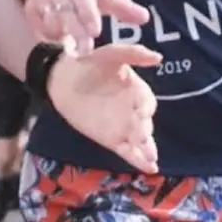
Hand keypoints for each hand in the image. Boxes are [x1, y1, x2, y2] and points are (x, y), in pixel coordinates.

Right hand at [26, 0, 148, 52]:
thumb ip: (123, 6)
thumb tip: (144, 18)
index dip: (86, 11)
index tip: (96, 32)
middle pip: (62, 3)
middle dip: (74, 28)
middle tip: (86, 51)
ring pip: (46, 14)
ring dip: (59, 34)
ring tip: (72, 51)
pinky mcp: (30, 5)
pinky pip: (35, 23)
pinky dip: (46, 36)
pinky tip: (58, 47)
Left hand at [47, 43, 162, 172]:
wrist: (64, 79)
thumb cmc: (90, 63)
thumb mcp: (111, 53)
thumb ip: (133, 53)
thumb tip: (158, 57)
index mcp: (138, 91)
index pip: (147, 102)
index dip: (145, 106)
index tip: (142, 111)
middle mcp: (134, 111)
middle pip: (145, 125)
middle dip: (144, 131)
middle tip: (140, 136)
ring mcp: (124, 128)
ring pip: (140, 142)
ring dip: (147, 149)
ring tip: (152, 157)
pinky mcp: (112, 140)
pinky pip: (129, 152)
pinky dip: (139, 160)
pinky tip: (150, 167)